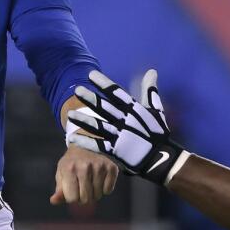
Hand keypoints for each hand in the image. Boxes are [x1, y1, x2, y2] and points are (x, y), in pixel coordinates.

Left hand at [49, 143, 119, 204]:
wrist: (88, 144)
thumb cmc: (72, 162)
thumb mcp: (62, 173)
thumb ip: (59, 189)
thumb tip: (53, 201)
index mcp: (69, 169)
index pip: (72, 198)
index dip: (72, 197)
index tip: (73, 190)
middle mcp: (85, 167)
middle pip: (86, 199)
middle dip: (83, 198)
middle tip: (83, 188)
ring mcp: (99, 167)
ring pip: (97, 196)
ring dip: (94, 193)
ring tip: (91, 183)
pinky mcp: (111, 168)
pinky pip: (108, 190)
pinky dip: (104, 189)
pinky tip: (100, 180)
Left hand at [67, 70, 186, 185]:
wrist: (160, 158)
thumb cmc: (157, 132)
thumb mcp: (156, 109)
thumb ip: (150, 90)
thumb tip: (152, 71)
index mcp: (133, 110)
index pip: (116, 93)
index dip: (104, 83)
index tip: (91, 75)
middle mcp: (124, 120)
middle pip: (104, 107)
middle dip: (90, 98)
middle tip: (77, 90)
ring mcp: (119, 136)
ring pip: (98, 125)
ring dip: (83, 120)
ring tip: (69, 115)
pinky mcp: (115, 150)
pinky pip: (97, 145)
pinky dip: (84, 142)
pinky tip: (71, 137)